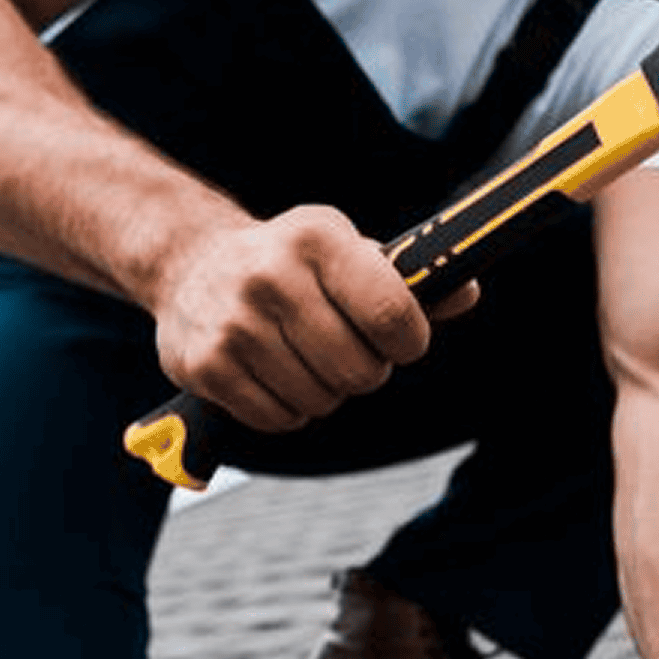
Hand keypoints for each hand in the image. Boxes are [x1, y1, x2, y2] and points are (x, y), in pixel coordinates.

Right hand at [151, 205, 477, 431]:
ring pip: (321, 400)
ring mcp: (234, 323)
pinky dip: (288, 410)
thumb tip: (466, 294)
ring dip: (325, 391)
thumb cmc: (292, 264)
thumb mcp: (350, 253)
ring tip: (303, 356)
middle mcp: (271, 275)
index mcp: (317, 239)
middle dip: (365, 370)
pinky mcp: (206, 366)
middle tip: (344, 348)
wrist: (192, 266)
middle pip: (360, 370)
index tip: (402, 340)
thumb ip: (411, 280)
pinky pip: (280, 419)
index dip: (409, 342)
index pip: (391, 314)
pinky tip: (273, 374)